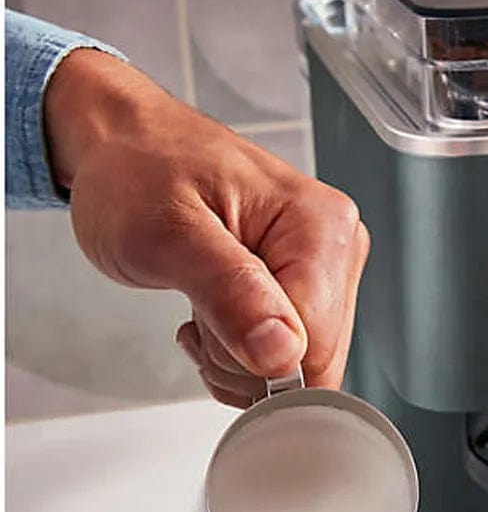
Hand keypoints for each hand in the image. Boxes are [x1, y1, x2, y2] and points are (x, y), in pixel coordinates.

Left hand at [43, 48, 369, 406]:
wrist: (126, 146)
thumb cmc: (137, 172)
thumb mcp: (165, 233)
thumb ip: (229, 292)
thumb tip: (282, 352)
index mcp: (320, 227)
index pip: (316, 346)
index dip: (251, 358)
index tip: (201, 324)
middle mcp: (338, 247)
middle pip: (314, 360)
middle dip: (245, 359)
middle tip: (198, 307)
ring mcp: (328, 268)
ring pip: (301, 365)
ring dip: (239, 357)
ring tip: (204, 303)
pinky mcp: (310, 286)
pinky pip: (291, 356)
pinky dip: (243, 353)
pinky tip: (217, 313)